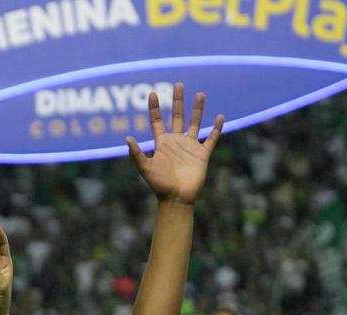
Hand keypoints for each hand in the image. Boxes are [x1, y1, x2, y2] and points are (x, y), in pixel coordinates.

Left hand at [127, 84, 222, 204]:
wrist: (176, 198)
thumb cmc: (159, 185)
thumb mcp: (145, 168)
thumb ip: (136, 154)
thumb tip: (127, 138)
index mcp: (162, 143)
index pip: (157, 120)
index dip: (155, 107)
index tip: (153, 93)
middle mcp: (176, 141)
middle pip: (177, 116)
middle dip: (178, 101)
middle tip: (178, 84)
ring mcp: (190, 146)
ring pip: (195, 123)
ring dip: (197, 109)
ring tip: (200, 94)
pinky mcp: (202, 154)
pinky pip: (210, 138)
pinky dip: (216, 129)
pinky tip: (220, 117)